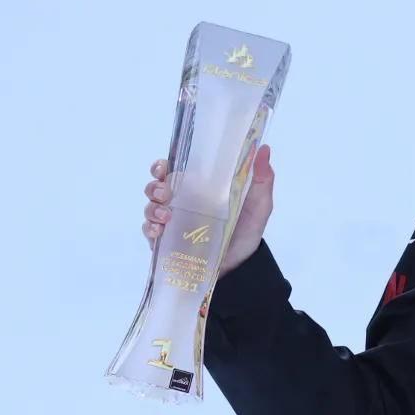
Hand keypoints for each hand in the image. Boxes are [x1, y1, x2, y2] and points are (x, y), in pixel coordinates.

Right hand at [141, 145, 275, 275]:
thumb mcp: (259, 203)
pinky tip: (159, 231)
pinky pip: (149, 232)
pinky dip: (150, 229)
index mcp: (200, 188)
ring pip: (150, 207)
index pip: (174, 170)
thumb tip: (264, 148)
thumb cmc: (249, 229)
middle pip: (156, 187)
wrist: (242, 265)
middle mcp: (182, 202)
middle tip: (165, 193)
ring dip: (152, 207)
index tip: (164, 167)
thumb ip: (262, 178)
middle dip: (154, 186)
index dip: (162, 165)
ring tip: (166, 215)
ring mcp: (173, 222)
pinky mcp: (167, 242)